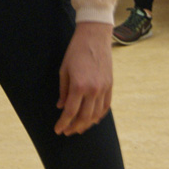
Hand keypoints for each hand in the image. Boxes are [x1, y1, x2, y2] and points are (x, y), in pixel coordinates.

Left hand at [55, 21, 112, 135]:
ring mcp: (103, 88)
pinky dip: (99, 115)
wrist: (94, 36)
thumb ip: (63, 91)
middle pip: (84, 117)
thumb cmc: (75, 51)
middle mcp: (93, 89)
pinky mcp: (110, 85)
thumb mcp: (64, 70)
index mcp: (79, 85)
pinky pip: (106, 106)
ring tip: (78, 128)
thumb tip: (61, 107)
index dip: (63, 123)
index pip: (70, 112)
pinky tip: (93, 119)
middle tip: (67, 132)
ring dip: (87, 124)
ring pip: (96, 115)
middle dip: (74, 127)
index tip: (58, 130)